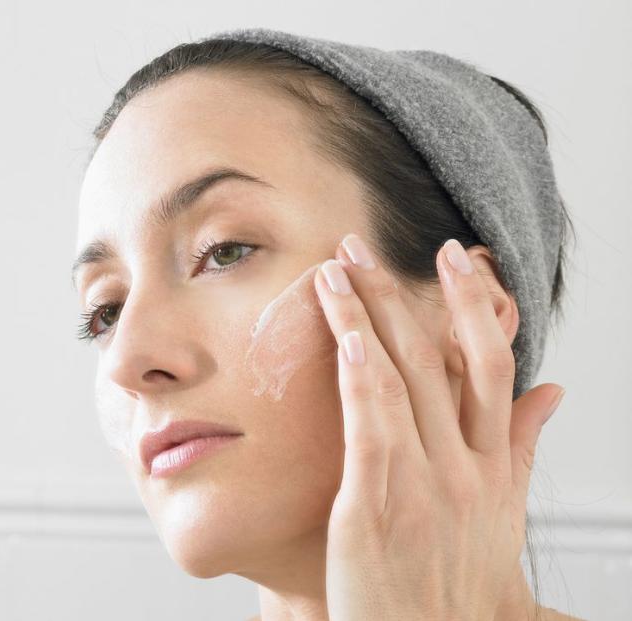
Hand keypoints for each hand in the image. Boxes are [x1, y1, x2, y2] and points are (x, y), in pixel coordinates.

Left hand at [313, 233, 562, 619]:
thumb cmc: (455, 594)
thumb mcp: (503, 520)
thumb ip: (522, 452)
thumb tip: (552, 392)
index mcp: (496, 469)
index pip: (495, 369)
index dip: (475, 308)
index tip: (456, 262)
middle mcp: (468, 469)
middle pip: (448, 359)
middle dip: (409, 294)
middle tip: (372, 243)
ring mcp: (426, 484)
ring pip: (404, 377)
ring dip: (370, 314)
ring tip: (339, 268)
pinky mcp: (379, 503)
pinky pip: (372, 422)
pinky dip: (359, 370)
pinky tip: (343, 331)